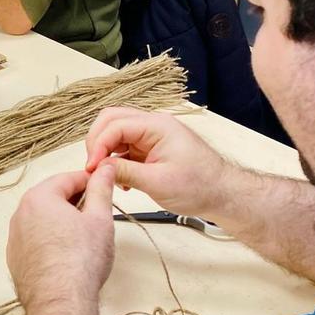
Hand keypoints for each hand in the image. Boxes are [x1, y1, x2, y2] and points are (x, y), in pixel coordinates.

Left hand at [7, 167, 116, 312]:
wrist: (60, 301)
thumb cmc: (80, 261)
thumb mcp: (100, 218)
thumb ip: (101, 189)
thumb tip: (104, 171)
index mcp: (39, 197)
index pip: (68, 178)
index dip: (90, 181)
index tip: (104, 186)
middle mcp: (20, 214)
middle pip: (53, 198)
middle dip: (76, 202)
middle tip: (98, 213)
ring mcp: (15, 238)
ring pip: (43, 220)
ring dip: (62, 222)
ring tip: (84, 237)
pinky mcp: (16, 259)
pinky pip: (35, 240)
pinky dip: (50, 240)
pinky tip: (67, 254)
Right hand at [84, 108, 234, 219]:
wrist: (222, 194)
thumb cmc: (200, 186)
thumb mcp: (157, 183)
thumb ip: (124, 172)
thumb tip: (98, 168)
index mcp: (157, 126)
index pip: (115, 125)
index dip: (99, 145)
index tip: (92, 167)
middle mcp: (153, 125)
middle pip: (111, 120)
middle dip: (98, 142)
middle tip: (93, 167)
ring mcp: (152, 135)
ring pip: (116, 132)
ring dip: (106, 151)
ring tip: (106, 174)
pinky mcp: (151, 147)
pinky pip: (125, 146)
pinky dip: (116, 159)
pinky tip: (121, 179)